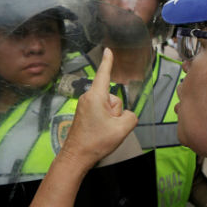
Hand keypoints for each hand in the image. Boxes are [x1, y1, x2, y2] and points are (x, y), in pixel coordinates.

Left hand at [60, 48, 137, 170]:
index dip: (108, 61)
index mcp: (96, 97)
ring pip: (109, 107)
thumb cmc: (95, 142)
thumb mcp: (122, 129)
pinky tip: (100, 133)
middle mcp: (88, 98)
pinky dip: (105, 122)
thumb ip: (131, 117)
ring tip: (102, 132)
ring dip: (111, 119)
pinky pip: (102, 113)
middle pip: (113, 98)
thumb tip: (126, 115)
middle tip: (108, 127)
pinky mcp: (84, 114)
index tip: (108, 50)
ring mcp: (85, 106)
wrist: (76, 157)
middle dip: (116, 112)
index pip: (104, 74)